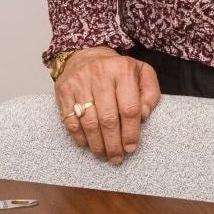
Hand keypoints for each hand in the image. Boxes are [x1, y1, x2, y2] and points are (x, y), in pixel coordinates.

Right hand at [54, 48, 159, 164]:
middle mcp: (100, 75)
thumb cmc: (118, 70)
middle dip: (113, 144)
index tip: (131, 147)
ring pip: (88, 122)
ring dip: (97, 144)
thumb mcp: (142, 74)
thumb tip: (144, 115)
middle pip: (108, 119)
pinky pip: (70, 120)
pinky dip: (79, 137)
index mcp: (122, 71)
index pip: (129, 108)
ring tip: (103, 155)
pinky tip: (87, 145)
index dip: (130, 132)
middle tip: (117, 158)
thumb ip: (150, 93)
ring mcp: (79, 83)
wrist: (86, 55)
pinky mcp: (64, 90)